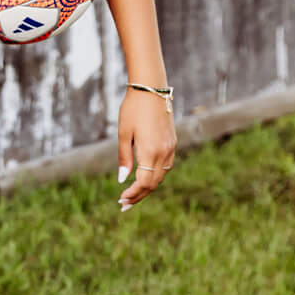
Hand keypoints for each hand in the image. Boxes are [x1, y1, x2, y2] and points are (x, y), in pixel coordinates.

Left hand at [117, 89, 175, 210]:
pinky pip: (166, 166)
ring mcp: (171, 148)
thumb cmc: (133, 109)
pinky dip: (155, 176)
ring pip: (161, 176)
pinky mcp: (172, 143)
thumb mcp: (123, 133)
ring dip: (147, 187)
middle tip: (124, 205)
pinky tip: (145, 178)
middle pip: (153, 183)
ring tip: (132, 195)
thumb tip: (122, 180)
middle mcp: (164, 152)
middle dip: (139, 196)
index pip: (144, 182)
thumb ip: (124, 158)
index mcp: (150, 151)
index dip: (133, 194)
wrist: (151, 88)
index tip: (121, 200)